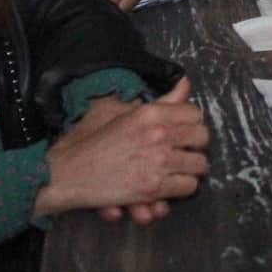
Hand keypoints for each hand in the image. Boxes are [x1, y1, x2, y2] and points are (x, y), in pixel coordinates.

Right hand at [36, 77, 208, 222]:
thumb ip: (159, 100)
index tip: (181, 132)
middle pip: (202, 138)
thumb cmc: (89, 140)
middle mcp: (159, 133)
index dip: (189, 124)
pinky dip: (181, 188)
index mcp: (150, 112)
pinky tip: (169, 185)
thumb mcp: (120, 110)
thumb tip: (186, 82)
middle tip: (183, 152)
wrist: (68, 173)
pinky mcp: (154, 187)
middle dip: (194, 145)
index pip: (194, 113)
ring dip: (190, 168)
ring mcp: (159, 161)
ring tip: (178, 170)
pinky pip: (188, 187)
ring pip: (199, 165)